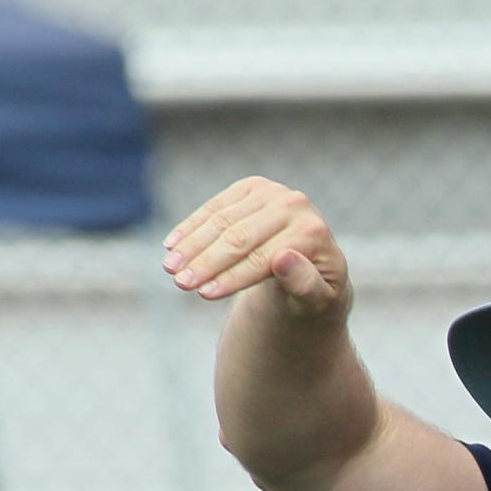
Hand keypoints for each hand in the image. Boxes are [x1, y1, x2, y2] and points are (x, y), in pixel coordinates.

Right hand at [161, 176, 350, 314]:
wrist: (314, 269)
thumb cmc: (316, 295)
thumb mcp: (320, 302)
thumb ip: (307, 286)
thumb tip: (284, 259)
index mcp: (312, 233)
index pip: (263, 258)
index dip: (231, 277)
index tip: (203, 295)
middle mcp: (293, 204)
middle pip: (239, 237)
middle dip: (206, 262)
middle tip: (179, 284)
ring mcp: (271, 192)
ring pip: (222, 220)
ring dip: (192, 245)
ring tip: (169, 269)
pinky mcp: (251, 188)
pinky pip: (215, 208)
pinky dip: (192, 227)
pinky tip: (172, 245)